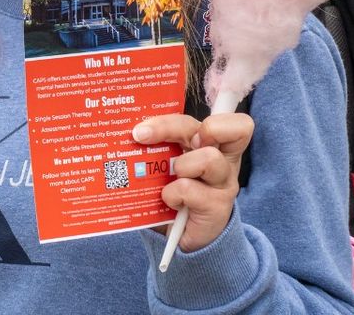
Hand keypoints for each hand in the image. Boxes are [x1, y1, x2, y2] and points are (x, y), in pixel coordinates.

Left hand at [133, 112, 253, 252]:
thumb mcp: (165, 162)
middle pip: (212, 128)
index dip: (214, 117)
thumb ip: (157, 144)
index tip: (176, 123)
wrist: (183, 237)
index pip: (231, 121)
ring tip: (169, 177)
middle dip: (169, 127)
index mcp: (213, 143)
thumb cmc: (172, 190)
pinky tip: (169, 202)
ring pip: (208, 159)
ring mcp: (223, 183)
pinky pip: (189, 189)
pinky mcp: (217, 207)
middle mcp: (223, 159)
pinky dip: (172, 194)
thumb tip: (122, 128)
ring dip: (180, 166)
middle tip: (143, 135)